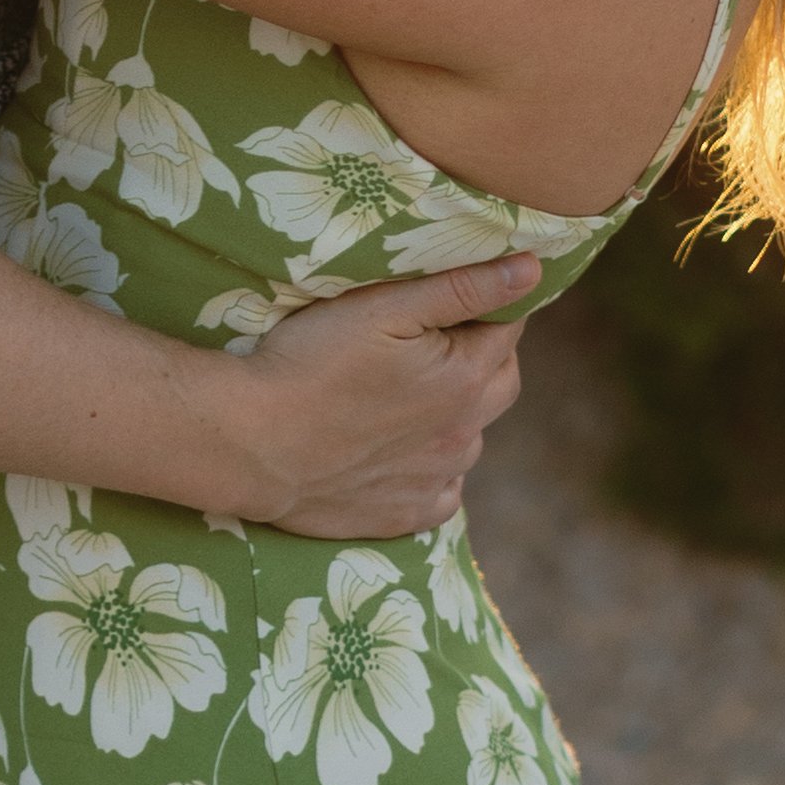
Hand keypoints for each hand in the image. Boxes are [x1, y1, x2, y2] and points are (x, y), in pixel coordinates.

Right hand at [219, 254, 533, 536]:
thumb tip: (532, 270)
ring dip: (456, 411)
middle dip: (484, 354)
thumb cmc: (312, 361)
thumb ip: (463, 288)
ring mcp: (436, 479)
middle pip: (502, 381)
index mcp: (466, 377)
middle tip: (434, 337)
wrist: (252, 442)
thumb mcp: (383, 307)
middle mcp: (464, 433)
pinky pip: (444, 491)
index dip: (487, 304)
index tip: (452, 296)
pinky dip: (434, 468)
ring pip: (472, 435)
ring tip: (405, 392)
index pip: (509, 326)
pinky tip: (399, 449)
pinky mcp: (405, 514)